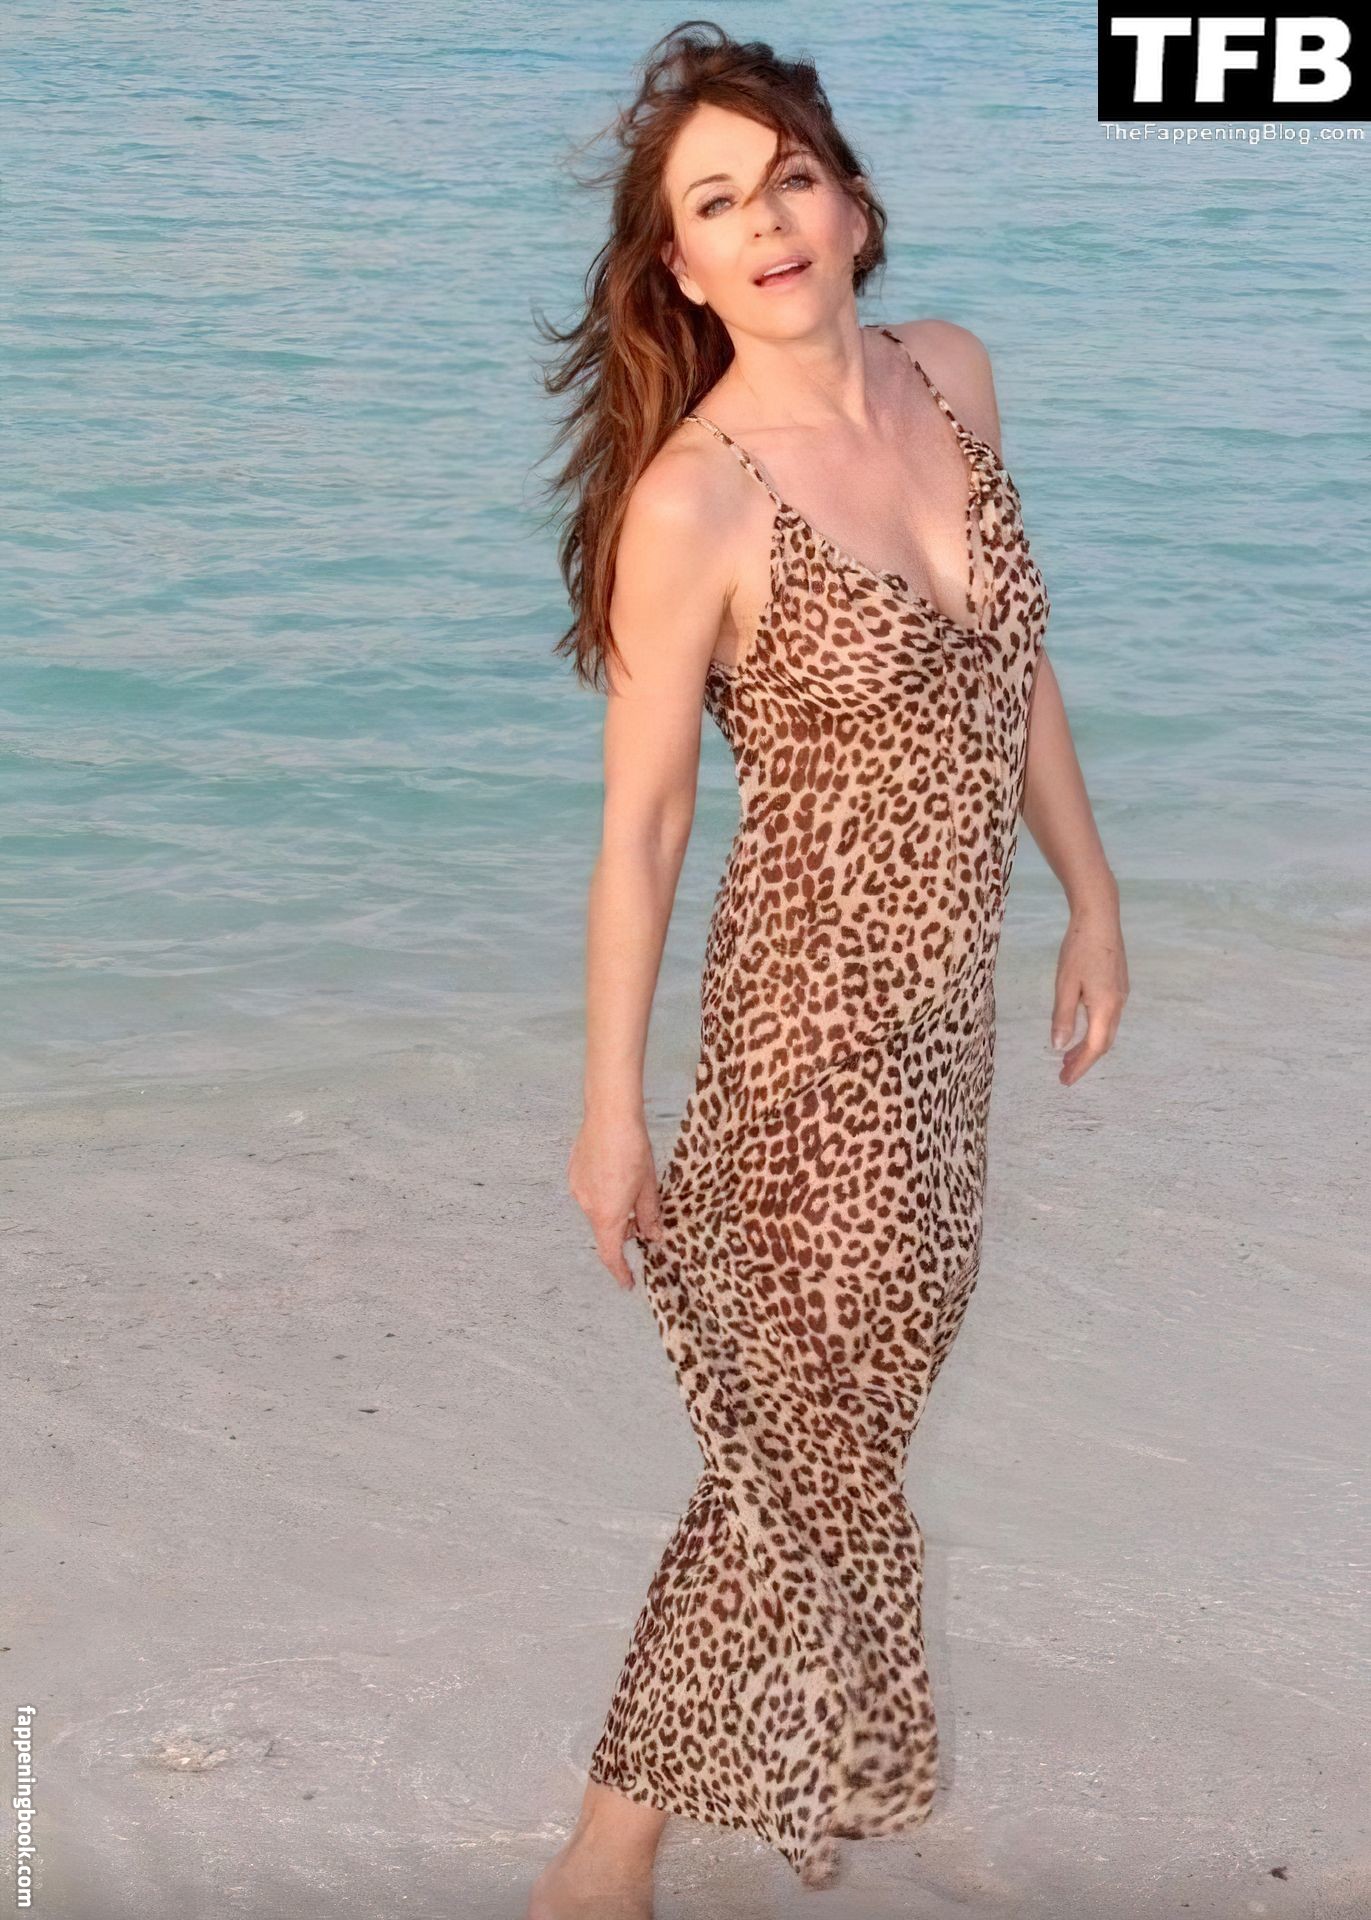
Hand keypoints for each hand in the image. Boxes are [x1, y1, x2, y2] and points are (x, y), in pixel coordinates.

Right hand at [567, 1112, 664, 1289]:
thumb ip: (649, 1215)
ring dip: (613, 1209)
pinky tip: (614, 1172)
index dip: (620, 1271)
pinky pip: (589, 1193)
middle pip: (605, 1230)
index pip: (611, 1254)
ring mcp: (577, 1189)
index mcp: (607, 1215)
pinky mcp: (573, 1173)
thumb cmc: (633, 1150)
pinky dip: (603, 1193)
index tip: (628, 1283)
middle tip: (642, 1218)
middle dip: (623, 1231)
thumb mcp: (648, 1185)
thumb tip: (653, 1236)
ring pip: (598, 1210)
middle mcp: (587, 1206)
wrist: (609, 1115)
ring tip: (630, 1185)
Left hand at [1051, 901, 1128, 1085]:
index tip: (1065, 1081)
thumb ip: (1063, 1017)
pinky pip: (1108, 1016)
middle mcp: (1119, 1004)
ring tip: (1067, 1056)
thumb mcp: (1065, 985)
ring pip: (1107, 1029)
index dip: (1080, 1067)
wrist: (1099, 917)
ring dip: (1089, 1045)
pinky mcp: (1119, 984)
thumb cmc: (1079, 948)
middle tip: (1063, 1073)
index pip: (1095, 1048)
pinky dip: (1094, 1029)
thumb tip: (1059, 1047)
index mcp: (1106, 1007)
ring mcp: (1121, 993)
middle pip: (1104, 1042)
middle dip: (1084, 1060)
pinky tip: (1081, 1027)